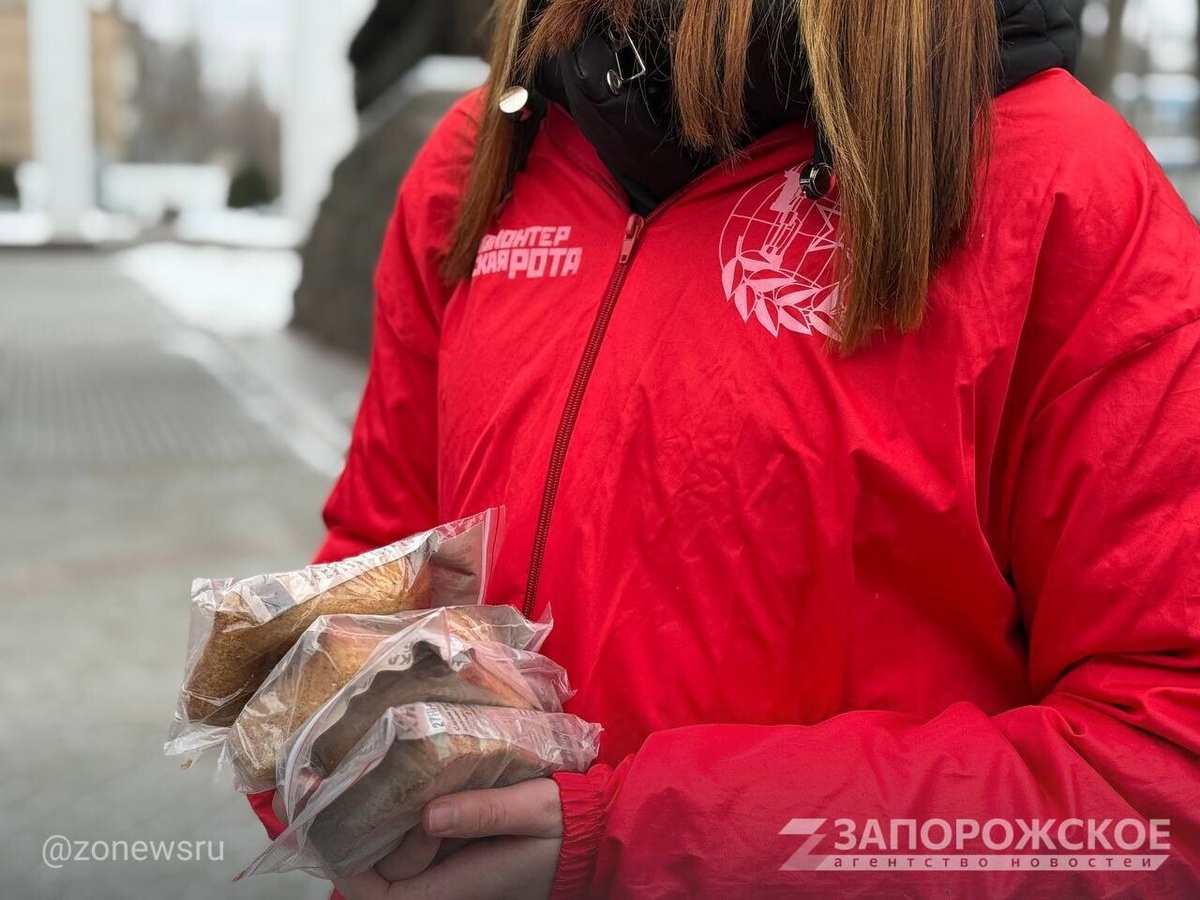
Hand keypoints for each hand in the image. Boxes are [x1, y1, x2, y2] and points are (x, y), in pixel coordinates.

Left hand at [335, 778, 562, 899]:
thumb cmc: (569, 822)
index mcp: (465, 884)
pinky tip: (413, 781)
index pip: (388, 898)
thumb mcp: (534, 808)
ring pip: (400, 857)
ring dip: (389, 822)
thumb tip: (428, 816)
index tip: (334, 831)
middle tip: (371, 787)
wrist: (598, 833)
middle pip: (386, 875)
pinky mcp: (462, 852)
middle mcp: (453, 884)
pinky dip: (409, 818)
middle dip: (372, 836)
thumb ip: (485, 813)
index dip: (352, 875)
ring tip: (395, 775)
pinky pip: (422, 843)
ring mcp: (456, 870)